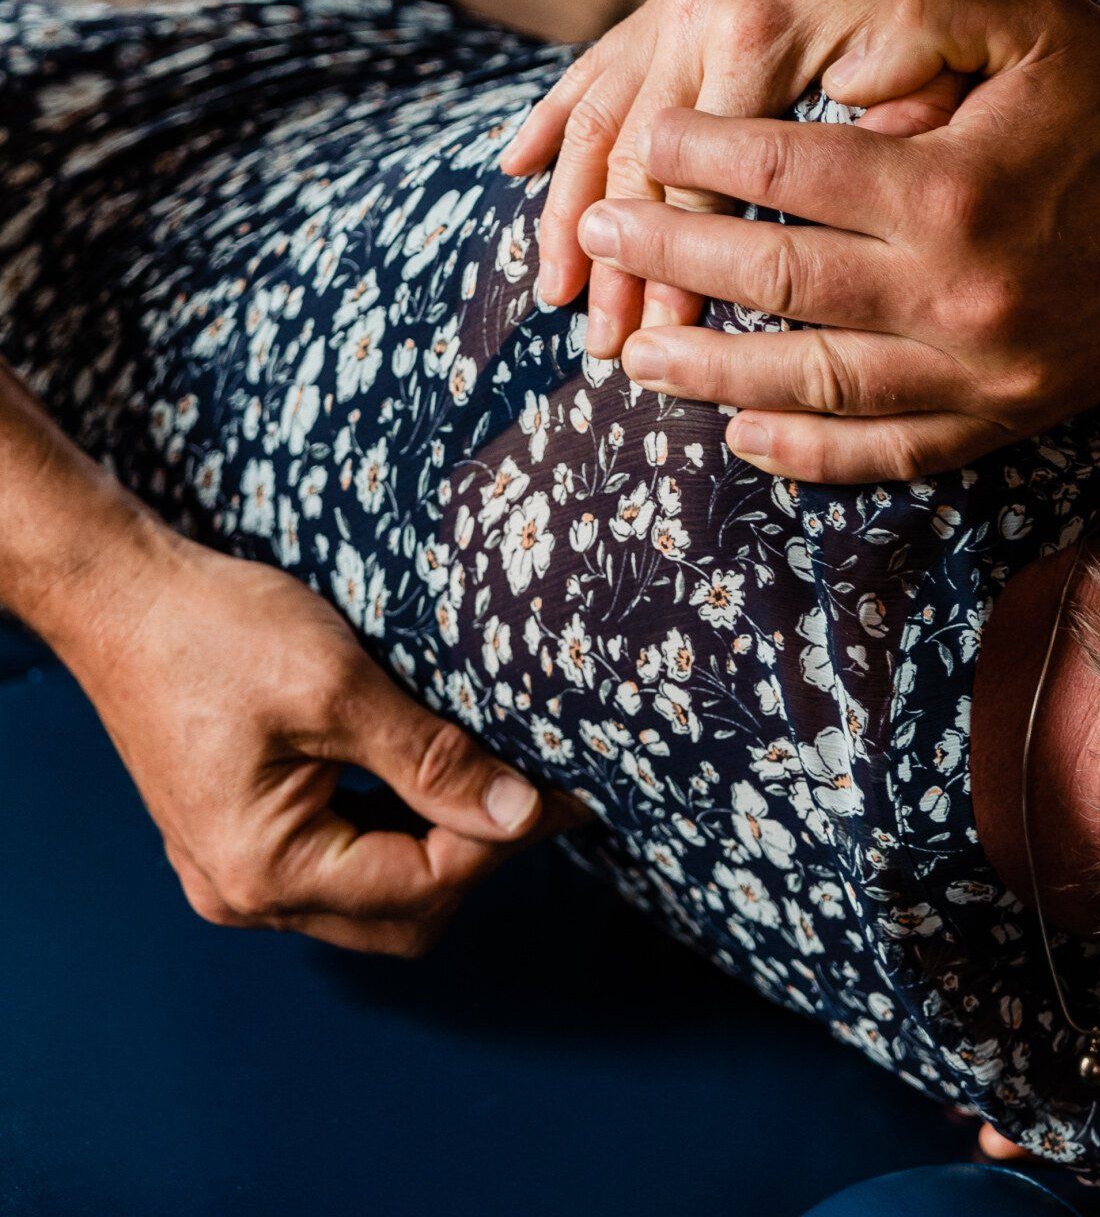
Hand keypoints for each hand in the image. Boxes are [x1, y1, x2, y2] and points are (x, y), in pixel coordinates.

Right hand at [64, 520, 569, 954]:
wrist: (123, 596)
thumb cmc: (216, 631)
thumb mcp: (337, 686)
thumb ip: (430, 759)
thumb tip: (518, 813)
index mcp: (265, 870)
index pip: (421, 886)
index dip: (502, 840)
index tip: (565, 791)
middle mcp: (245, 894)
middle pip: (400, 914)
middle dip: (475, 856)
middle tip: (533, 785)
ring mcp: (234, 872)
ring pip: (372, 897)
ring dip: (435, 845)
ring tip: (488, 774)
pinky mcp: (236, 838)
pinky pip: (336, 863)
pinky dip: (390, 830)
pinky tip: (422, 775)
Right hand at [501, 0, 1030, 364]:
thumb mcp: (927, 44)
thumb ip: (897, 116)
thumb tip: (864, 199)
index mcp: (758, 37)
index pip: (703, 177)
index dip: (687, 264)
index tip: (676, 337)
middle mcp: (696, 18)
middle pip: (632, 158)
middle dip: (614, 259)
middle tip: (602, 343)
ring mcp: (670, 5)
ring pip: (595, 118)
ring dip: (567, 210)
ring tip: (553, 292)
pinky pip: (592, 65)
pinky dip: (548, 118)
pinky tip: (514, 170)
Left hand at [573, 0, 1099, 480]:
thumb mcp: (1034, 20)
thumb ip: (923, 17)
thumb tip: (829, 67)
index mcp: (955, 184)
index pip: (784, 171)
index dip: (698, 154)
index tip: (645, 141)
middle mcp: (962, 292)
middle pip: (775, 285)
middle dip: (670, 258)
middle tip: (597, 236)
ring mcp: (987, 373)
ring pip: (814, 389)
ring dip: (711, 375)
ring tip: (635, 352)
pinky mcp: (1012, 419)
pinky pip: (891, 454)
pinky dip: (811, 454)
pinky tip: (745, 436)